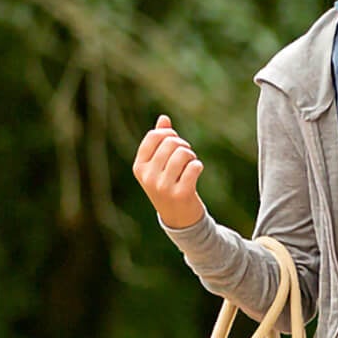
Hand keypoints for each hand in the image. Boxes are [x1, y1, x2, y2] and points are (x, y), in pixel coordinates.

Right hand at [133, 115, 205, 229]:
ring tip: (191, 163)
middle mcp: (148, 176)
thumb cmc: (169, 186)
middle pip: (171, 143)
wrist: (179, 218)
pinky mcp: (181, 194)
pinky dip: (198, 166)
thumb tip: (164, 118)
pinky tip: (197, 170)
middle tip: (187, 156)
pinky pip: (194, 168)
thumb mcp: (159, 166)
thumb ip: (160, 142)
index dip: (170, 135)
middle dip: (183, 145)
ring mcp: (163, 186)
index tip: (176, 144)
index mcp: (139, 167)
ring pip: (183, 154)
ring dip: (191, 156)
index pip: (154, 136)